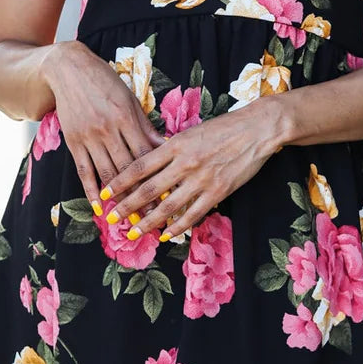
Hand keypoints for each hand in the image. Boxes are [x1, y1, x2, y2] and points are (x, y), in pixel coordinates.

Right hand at [44, 40, 163, 209]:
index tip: (169, 196)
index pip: (147, 155)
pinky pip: (84, 171)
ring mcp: (89, 137)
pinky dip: (92, 191)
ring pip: (108, 174)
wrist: (68, 69)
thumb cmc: (105, 82)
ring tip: (132, 218)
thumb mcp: (130, 99)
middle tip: (155, 217)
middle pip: (130, 170)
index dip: (158, 178)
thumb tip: (166, 146)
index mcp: (127, 118)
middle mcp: (108, 130)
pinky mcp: (74, 141)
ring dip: (121, 199)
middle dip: (143, 196)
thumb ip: (145, 126)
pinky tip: (100, 207)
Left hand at [101, 102, 281, 240]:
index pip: (140, 166)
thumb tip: (150, 162)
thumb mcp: (191, 132)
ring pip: (167, 206)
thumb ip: (171, 148)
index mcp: (175, 145)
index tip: (105, 193)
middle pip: (148, 189)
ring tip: (133, 233)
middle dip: (126, 206)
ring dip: (148, 222)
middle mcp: (184, 163)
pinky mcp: (218, 192)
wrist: (256, 129)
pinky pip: (193, 214)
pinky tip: (167, 235)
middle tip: (111, 219)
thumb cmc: (224, 128)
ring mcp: (201, 179)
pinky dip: (178, 227)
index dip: (120, 182)